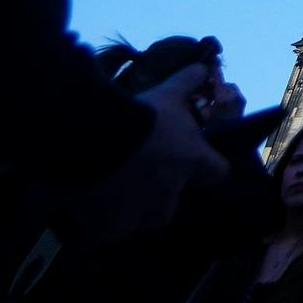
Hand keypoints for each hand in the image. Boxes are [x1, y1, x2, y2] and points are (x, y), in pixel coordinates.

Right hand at [72, 63, 228, 238]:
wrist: (92, 136)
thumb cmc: (137, 114)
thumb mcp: (166, 93)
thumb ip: (186, 82)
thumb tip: (204, 67)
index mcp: (191, 161)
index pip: (218, 172)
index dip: (208, 169)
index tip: (196, 167)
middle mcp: (168, 192)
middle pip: (169, 208)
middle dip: (158, 200)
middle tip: (140, 186)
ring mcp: (136, 213)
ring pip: (136, 224)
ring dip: (127, 217)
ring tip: (110, 204)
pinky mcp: (104, 225)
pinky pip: (101, 235)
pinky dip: (94, 229)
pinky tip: (83, 218)